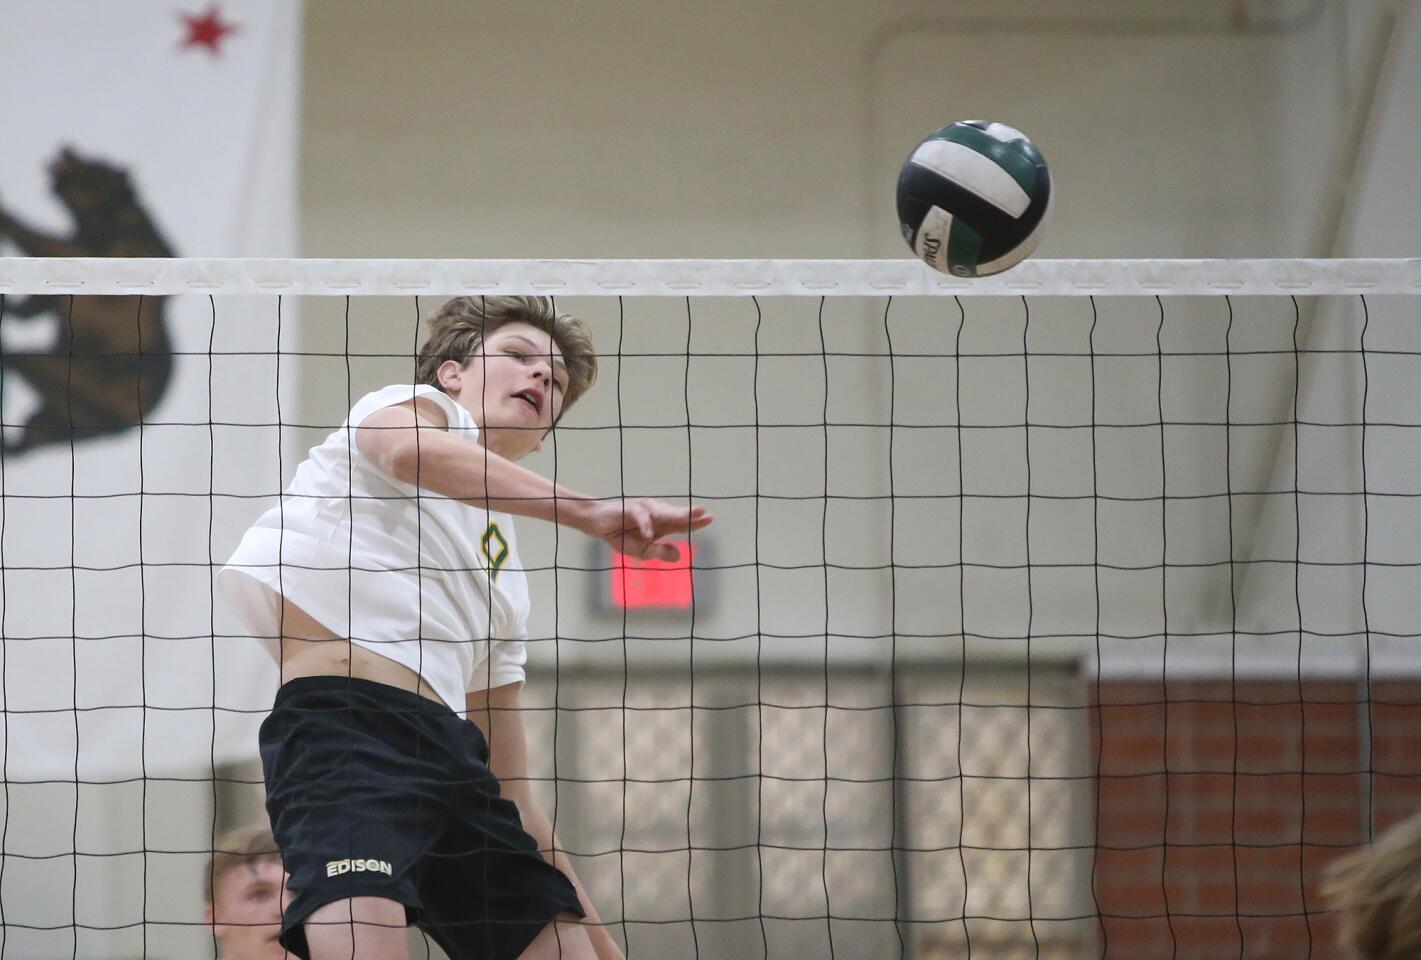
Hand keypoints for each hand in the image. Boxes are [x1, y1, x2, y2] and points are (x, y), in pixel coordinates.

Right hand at [580, 498, 711, 561]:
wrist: (598, 525)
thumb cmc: (621, 536)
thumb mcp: (642, 551)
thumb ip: (659, 553)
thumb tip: (679, 556)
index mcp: (662, 524)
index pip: (681, 523)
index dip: (695, 522)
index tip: (710, 518)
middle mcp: (656, 514)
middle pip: (676, 515)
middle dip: (689, 514)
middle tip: (703, 512)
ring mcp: (644, 509)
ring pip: (662, 512)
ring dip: (675, 515)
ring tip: (690, 517)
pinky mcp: (630, 508)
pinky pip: (640, 516)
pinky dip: (645, 525)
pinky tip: (649, 535)